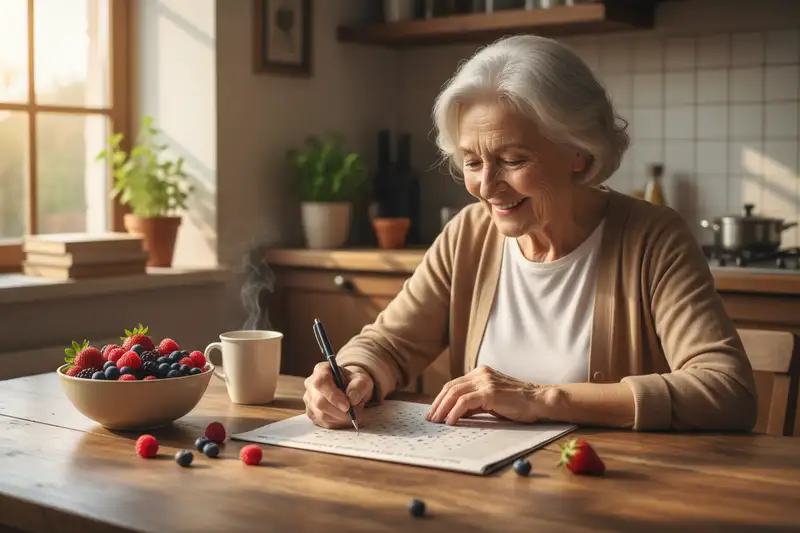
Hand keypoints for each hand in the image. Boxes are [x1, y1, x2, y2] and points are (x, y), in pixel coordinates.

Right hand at [303, 362, 373, 428]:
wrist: (350, 390)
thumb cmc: (354, 383)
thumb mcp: (362, 380)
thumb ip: (359, 386)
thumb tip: (352, 398)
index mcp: (321, 370)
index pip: (321, 383)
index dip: (333, 396)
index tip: (347, 406)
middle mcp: (311, 384)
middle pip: (320, 402)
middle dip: (339, 412)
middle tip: (355, 414)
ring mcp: (309, 399)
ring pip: (320, 414)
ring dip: (340, 419)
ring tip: (353, 415)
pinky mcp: (311, 412)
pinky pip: (322, 422)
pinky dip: (336, 423)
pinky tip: (344, 418)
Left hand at [425, 366, 543, 424]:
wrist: (539, 400)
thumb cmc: (518, 403)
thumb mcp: (492, 401)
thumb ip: (474, 403)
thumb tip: (455, 414)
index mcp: (481, 373)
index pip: (454, 384)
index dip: (441, 399)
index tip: (434, 412)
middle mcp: (481, 374)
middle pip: (450, 387)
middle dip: (438, 404)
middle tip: (430, 418)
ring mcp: (485, 381)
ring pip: (454, 393)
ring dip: (442, 408)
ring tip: (436, 421)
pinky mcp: (490, 392)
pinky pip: (465, 401)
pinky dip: (455, 411)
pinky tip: (450, 421)